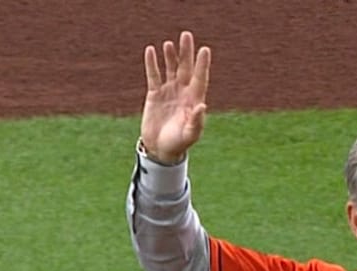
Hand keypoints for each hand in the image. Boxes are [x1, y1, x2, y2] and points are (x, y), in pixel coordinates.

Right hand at [140, 30, 211, 163]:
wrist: (160, 149)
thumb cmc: (179, 143)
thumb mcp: (189, 134)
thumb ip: (196, 121)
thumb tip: (202, 106)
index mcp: (194, 100)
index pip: (199, 78)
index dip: (202, 64)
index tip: (205, 49)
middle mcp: (183, 92)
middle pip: (186, 68)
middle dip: (186, 52)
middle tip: (186, 35)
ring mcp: (169, 91)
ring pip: (170, 68)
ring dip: (170, 55)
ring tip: (169, 43)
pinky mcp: (154, 94)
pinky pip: (154, 75)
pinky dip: (152, 63)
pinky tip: (151, 51)